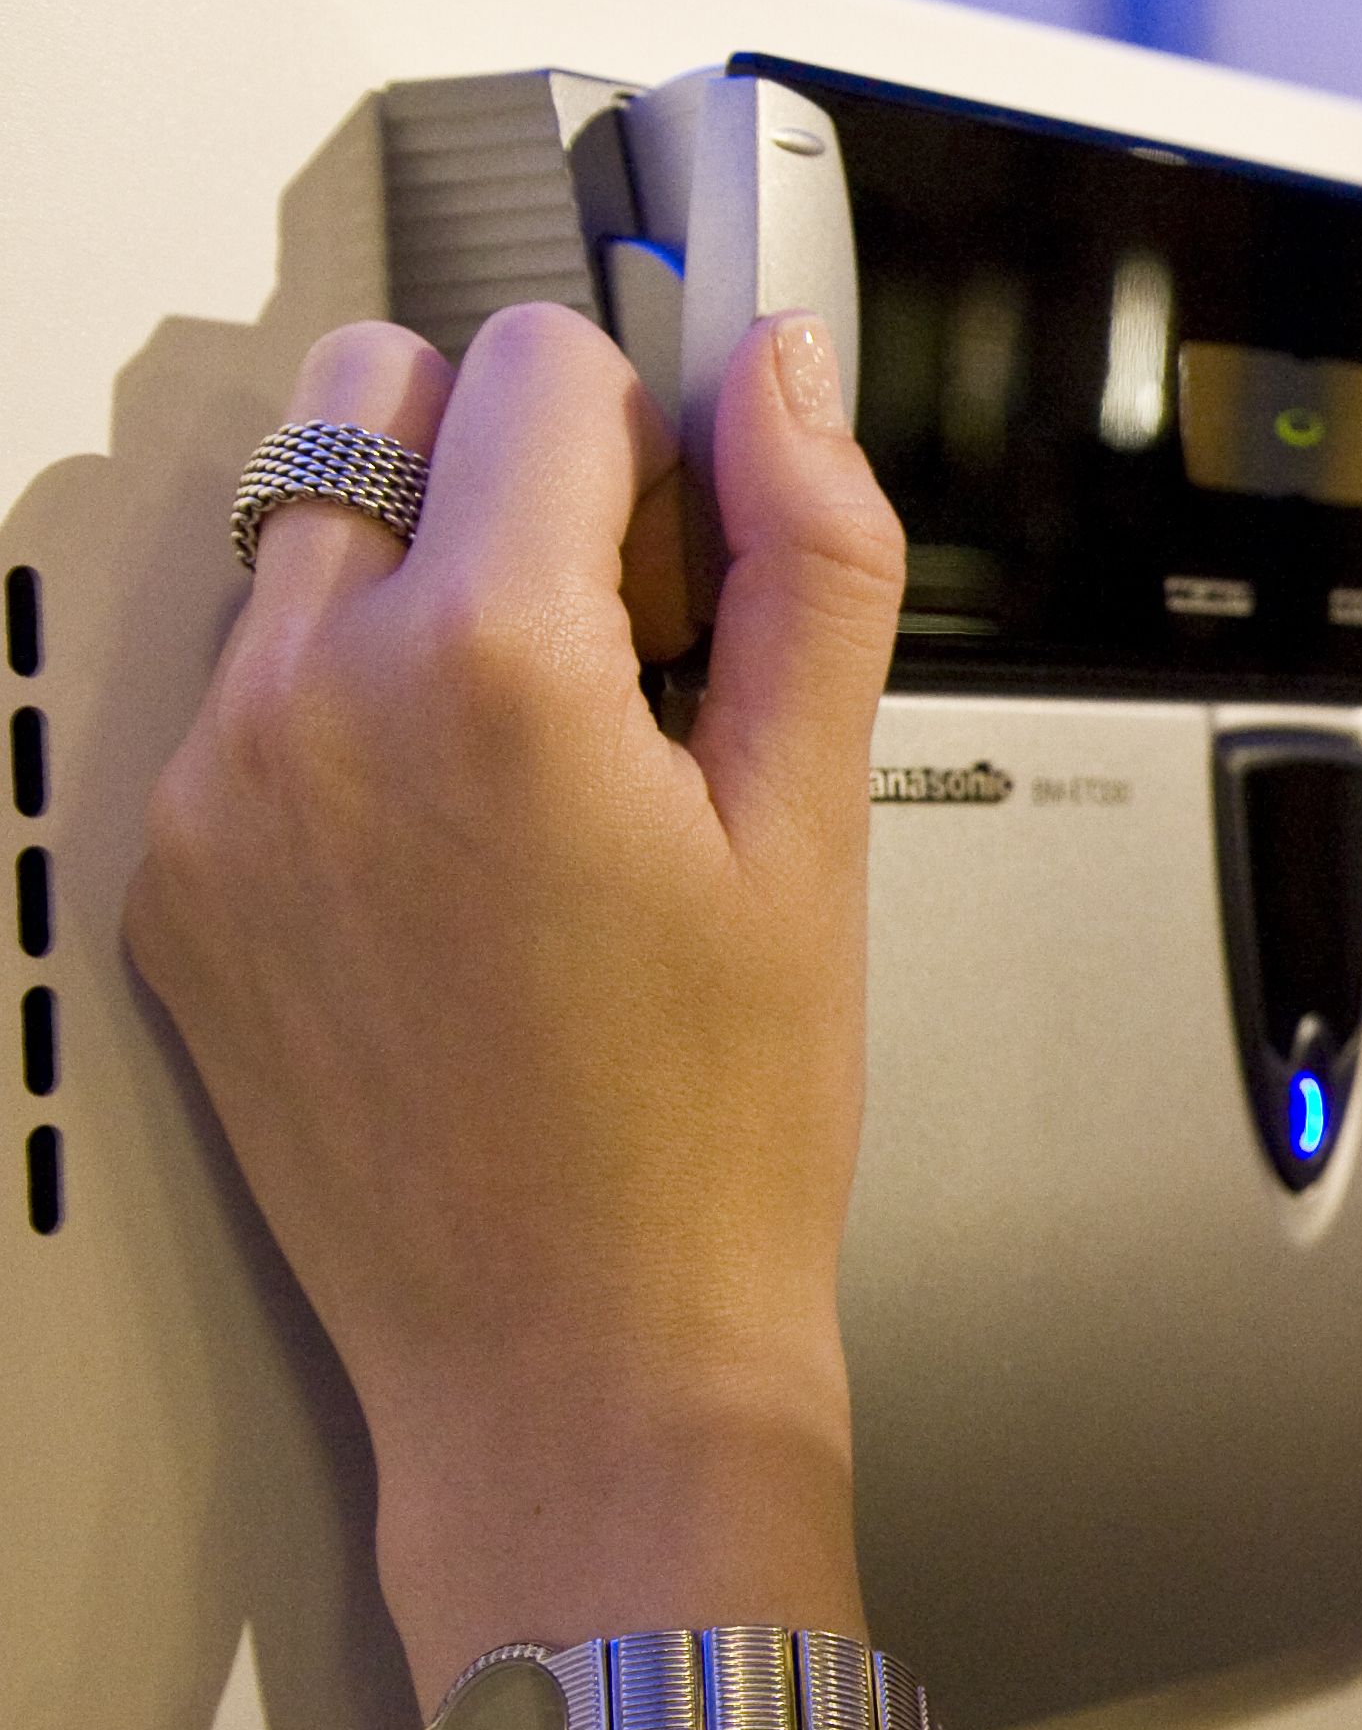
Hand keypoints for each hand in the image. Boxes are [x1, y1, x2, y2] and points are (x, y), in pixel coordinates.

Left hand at [127, 305, 907, 1693]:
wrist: (575, 1363)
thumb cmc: (710, 1136)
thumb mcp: (819, 829)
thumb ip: (811, 563)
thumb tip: (780, 381)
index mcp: (486, 666)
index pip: (539, 365)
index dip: (654, 441)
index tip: (701, 546)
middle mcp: (308, 702)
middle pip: (374, 400)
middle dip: (506, 467)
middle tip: (624, 638)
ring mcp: (215, 793)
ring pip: (303, 545)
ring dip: (422, 587)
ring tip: (551, 772)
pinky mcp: (174, 881)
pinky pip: (249, 698)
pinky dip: (353, 719)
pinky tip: (470, 864)